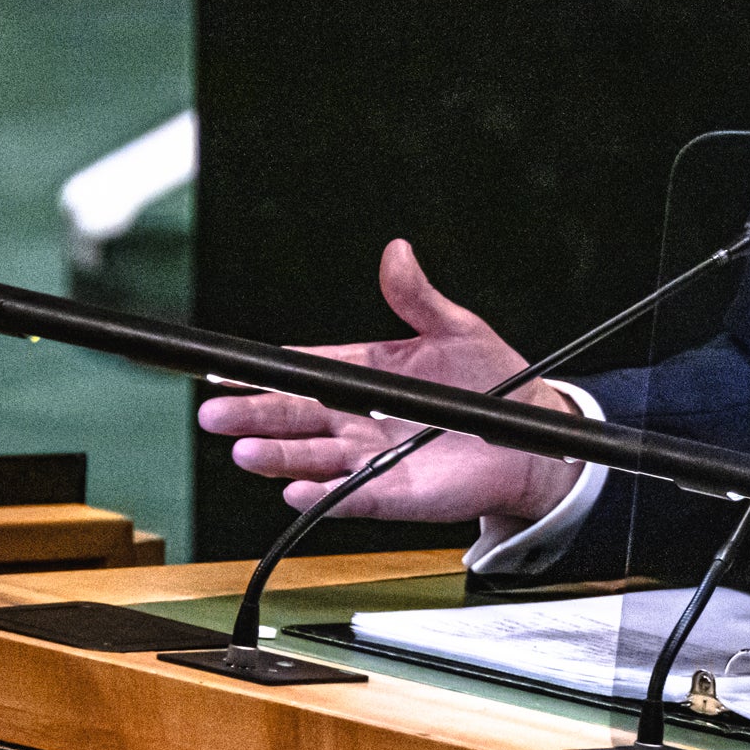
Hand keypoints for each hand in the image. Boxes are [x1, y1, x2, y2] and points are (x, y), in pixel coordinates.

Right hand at [195, 239, 585, 524]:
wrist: (533, 437)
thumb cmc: (492, 383)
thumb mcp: (456, 329)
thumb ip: (419, 297)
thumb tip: (398, 253)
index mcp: (364, 375)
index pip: (304, 372)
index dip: (265, 374)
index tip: (225, 371)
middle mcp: (358, 419)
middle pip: (295, 418)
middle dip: (254, 416)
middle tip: (216, 413)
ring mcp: (372, 458)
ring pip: (312, 460)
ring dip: (279, 457)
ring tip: (246, 452)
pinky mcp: (395, 492)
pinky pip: (354, 496)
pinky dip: (325, 496)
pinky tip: (297, 490)